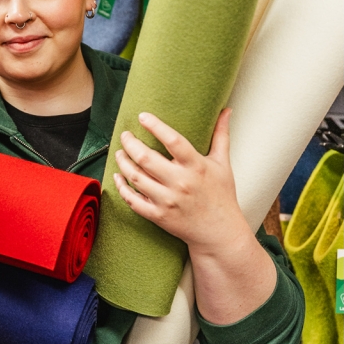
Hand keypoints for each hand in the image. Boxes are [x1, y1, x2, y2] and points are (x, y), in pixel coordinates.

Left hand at [113, 109, 248, 253]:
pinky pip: (132, 200)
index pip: (173, 141)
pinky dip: (121, 187)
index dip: (156, 126)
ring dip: (122, 162)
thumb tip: (226, 110)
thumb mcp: (223, 164)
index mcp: (196, 167)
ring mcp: (167, 201)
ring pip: (135, 177)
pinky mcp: (158, 216)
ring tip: (119, 152)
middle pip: (146, 158)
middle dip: (130, 143)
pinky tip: (118, 176)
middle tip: (125, 135)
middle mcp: (180, 183)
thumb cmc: (221, 195)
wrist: (219, 233)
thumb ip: (221, 136)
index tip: (143, 116)